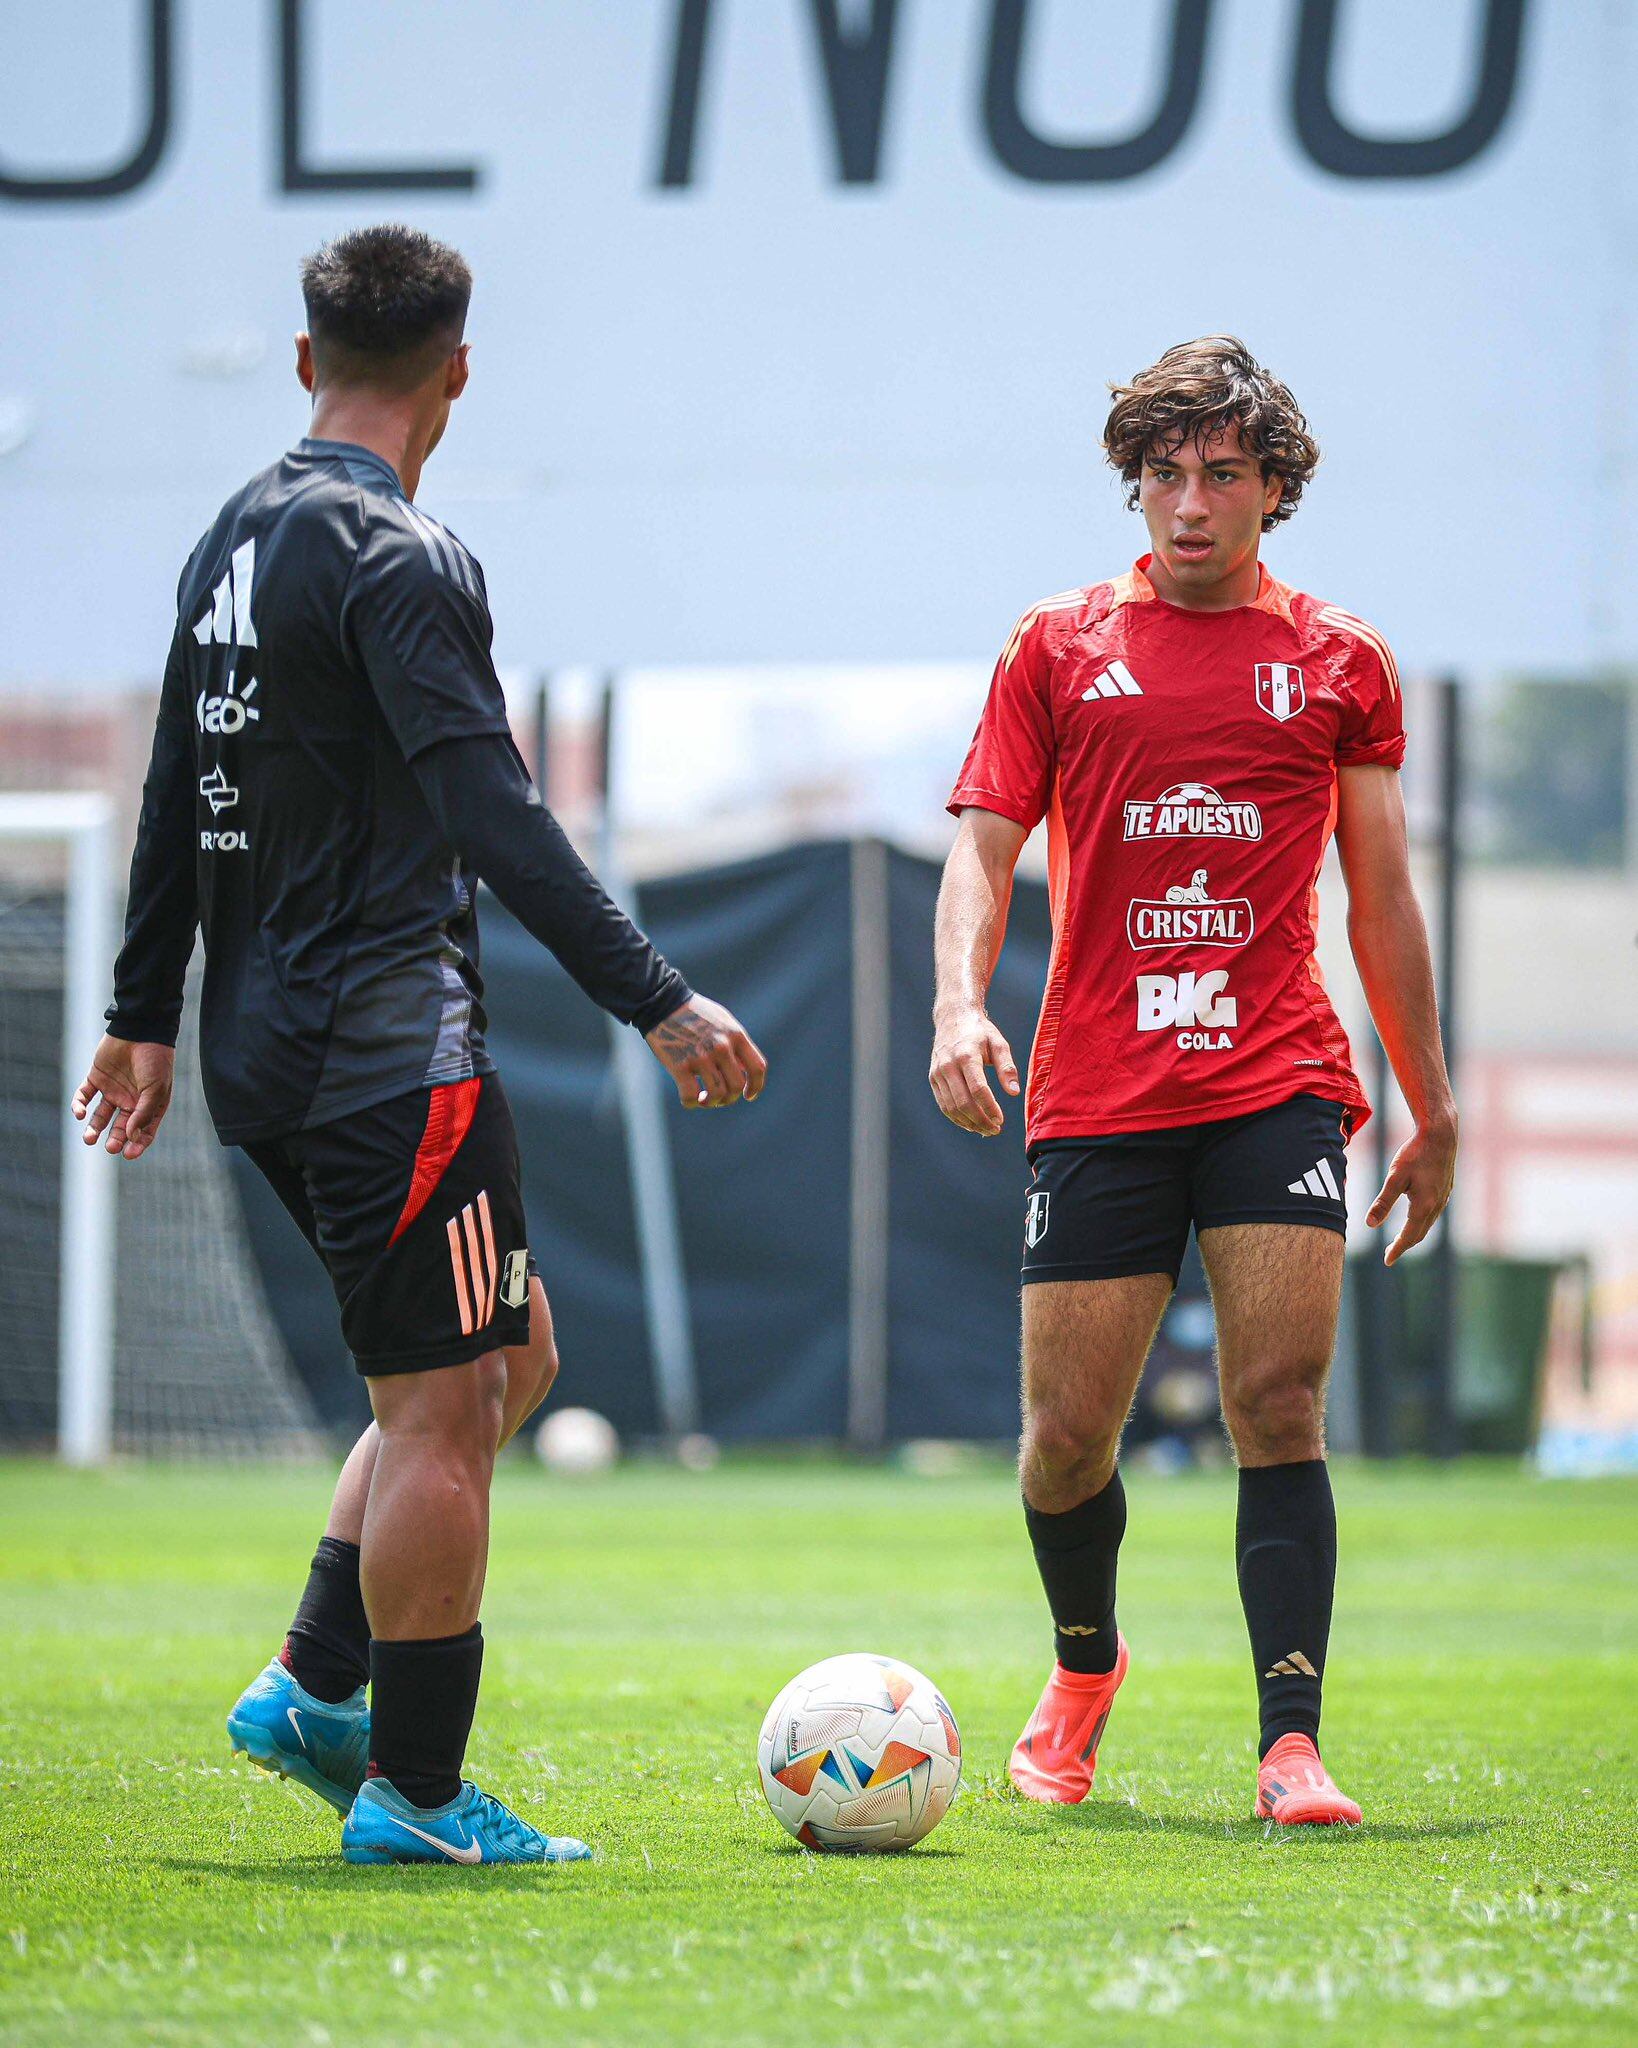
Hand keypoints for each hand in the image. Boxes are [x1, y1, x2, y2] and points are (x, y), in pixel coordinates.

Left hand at [72, 1035, 175, 1159]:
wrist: (140, 1030)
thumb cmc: (155, 1060)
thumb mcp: (155, 1089)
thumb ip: (143, 1113)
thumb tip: (131, 1136)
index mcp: (149, 1104)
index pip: (143, 1130)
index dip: (137, 1144)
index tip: (128, 1154)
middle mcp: (130, 1100)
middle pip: (120, 1126)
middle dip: (115, 1139)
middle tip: (109, 1147)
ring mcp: (112, 1089)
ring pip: (100, 1115)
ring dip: (94, 1128)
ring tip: (89, 1139)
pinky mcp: (96, 1078)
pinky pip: (85, 1095)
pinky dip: (80, 1106)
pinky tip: (80, 1113)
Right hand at [644, 995, 766, 1108]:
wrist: (662, 1003)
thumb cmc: (694, 1013)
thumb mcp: (723, 1021)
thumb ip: (736, 1044)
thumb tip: (745, 1070)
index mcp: (735, 1035)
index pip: (758, 1068)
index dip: (756, 1086)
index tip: (748, 1095)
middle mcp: (722, 1046)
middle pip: (737, 1086)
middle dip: (729, 1098)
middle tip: (719, 1099)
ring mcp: (701, 1057)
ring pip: (717, 1094)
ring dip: (711, 1103)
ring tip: (704, 1099)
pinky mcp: (680, 1065)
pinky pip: (690, 1096)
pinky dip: (691, 1103)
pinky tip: (690, 1099)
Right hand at [929, 1008, 1019, 1135]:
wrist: (953, 1017)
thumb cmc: (980, 1031)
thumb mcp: (998, 1043)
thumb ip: (1007, 1067)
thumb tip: (1013, 1093)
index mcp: (966, 1056)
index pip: (978, 1089)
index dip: (989, 1108)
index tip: (1000, 1120)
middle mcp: (948, 1065)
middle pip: (963, 1102)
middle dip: (980, 1121)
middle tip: (995, 1130)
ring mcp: (938, 1073)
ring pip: (951, 1107)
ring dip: (968, 1123)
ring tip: (985, 1130)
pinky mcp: (933, 1078)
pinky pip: (943, 1104)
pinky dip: (956, 1118)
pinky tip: (971, 1124)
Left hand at [1367, 1111, 1457, 1264]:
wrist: (1440, 1135)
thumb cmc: (1415, 1153)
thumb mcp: (1395, 1177)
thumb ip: (1383, 1202)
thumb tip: (1370, 1225)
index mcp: (1423, 1206)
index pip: (1409, 1236)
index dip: (1397, 1250)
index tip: (1388, 1261)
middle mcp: (1436, 1205)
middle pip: (1419, 1234)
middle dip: (1404, 1245)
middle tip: (1389, 1254)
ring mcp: (1443, 1198)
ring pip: (1428, 1224)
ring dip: (1414, 1234)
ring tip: (1400, 1239)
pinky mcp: (1446, 1189)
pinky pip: (1434, 1213)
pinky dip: (1422, 1222)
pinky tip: (1416, 1218)